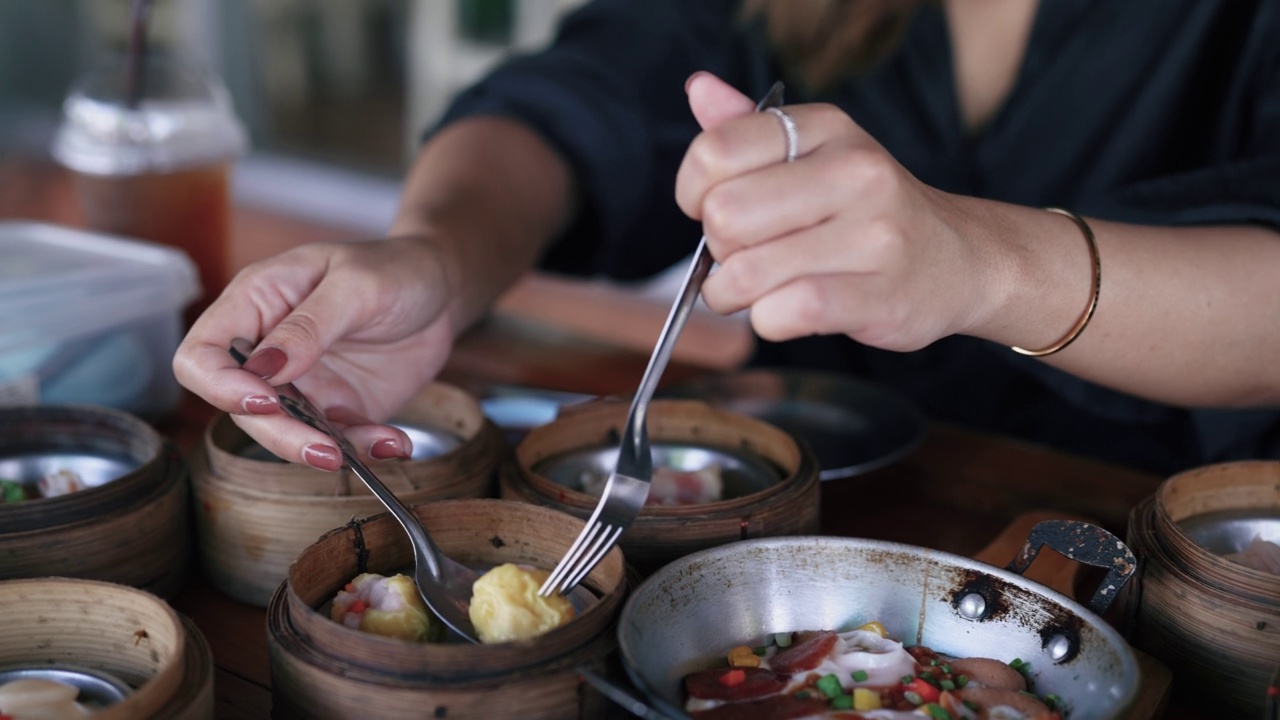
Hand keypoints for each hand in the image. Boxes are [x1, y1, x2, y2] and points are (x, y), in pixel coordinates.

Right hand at [172, 235, 456, 468]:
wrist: (441, 289)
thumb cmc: (393, 267)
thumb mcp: (355, 285)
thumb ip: (309, 325)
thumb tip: (263, 369)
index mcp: (255, 304)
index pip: (202, 355)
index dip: (221, 386)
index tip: (265, 400)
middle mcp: (269, 349)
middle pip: (243, 408)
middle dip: (282, 435)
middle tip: (327, 450)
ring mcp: (303, 383)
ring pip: (288, 434)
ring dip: (326, 450)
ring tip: (377, 446)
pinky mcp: (338, 407)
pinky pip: (339, 439)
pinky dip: (365, 448)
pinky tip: (396, 443)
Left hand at [676, 72, 1004, 350]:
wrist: (960, 260)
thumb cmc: (869, 211)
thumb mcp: (816, 153)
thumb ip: (750, 128)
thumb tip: (699, 90)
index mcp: (827, 128)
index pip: (717, 151)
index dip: (692, 191)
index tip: (709, 209)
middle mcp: (855, 172)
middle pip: (724, 216)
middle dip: (718, 249)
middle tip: (743, 256)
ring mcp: (873, 235)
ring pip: (748, 273)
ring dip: (734, 295)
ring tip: (756, 292)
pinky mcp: (880, 296)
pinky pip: (785, 313)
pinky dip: (767, 321)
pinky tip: (783, 313)